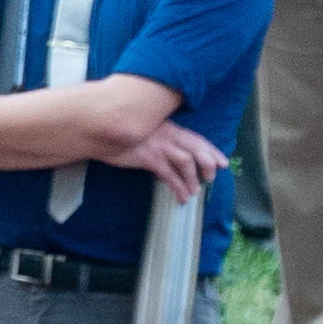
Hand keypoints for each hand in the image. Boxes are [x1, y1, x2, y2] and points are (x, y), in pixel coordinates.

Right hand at [112, 119, 232, 192]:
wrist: (99, 128)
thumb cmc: (118, 129)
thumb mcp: (142, 128)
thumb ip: (156, 135)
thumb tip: (164, 147)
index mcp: (168, 127)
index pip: (196, 139)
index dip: (212, 151)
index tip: (222, 162)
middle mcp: (168, 135)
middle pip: (197, 149)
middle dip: (209, 164)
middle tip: (212, 177)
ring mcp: (159, 146)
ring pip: (187, 163)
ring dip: (194, 179)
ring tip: (195, 191)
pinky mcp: (149, 158)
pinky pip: (170, 175)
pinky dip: (179, 187)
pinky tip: (182, 197)